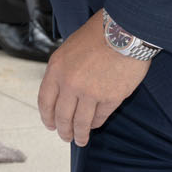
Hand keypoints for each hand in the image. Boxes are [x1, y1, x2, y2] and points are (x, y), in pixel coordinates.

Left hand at [37, 11, 150, 145]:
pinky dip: (96, 123)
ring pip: (81, 123)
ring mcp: (90, 93)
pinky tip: (95, 125)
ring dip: (79, 135)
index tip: (50, 125)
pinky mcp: (111, 98)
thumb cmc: (99, 33)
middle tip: (65, 137)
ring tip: (80, 140)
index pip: (45, 101)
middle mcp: (70, 84)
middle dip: (63, 130)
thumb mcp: (70, 48)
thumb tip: (62, 91)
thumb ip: (63, 70)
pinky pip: (100, 117)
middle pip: (62, 116)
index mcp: (56, 69)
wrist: (125, 30)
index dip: (47, 117)